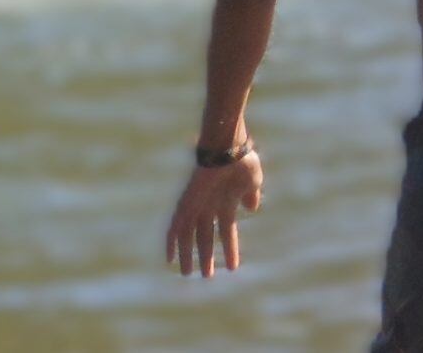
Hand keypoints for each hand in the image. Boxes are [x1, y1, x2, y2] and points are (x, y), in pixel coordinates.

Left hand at [164, 150, 262, 278]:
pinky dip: (171, 241)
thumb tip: (251, 208)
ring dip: (188, 254)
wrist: (227, 147)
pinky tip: (169, 257)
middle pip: (204, 237)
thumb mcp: (252, 182)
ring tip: (188, 274)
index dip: (230, 249)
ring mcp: (196, 205)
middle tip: (206, 274)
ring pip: (188, 236)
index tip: (233, 268)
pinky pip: (175, 225)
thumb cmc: (242, 161)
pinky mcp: (186, 202)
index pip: (226, 231)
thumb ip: (250, 195)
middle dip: (205, 256)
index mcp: (225, 203)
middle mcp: (209, 206)